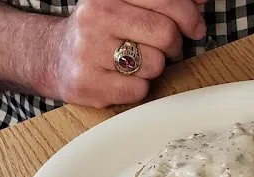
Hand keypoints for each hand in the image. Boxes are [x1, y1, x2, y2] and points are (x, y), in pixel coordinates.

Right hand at [44, 0, 205, 106]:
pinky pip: (139, 90)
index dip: (189, 15)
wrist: (53, 56)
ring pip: (155, 65)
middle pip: (166, 33)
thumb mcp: (125, 5)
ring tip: (135, 62)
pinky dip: (138, 88)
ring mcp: (88, 51)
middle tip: (167, 48)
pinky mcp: (87, 83)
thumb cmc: (100, 29)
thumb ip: (163, 2)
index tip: (195, 27)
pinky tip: (121, 78)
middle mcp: (95, 17)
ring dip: (154, 67)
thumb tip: (200, 0)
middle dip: (174, 44)